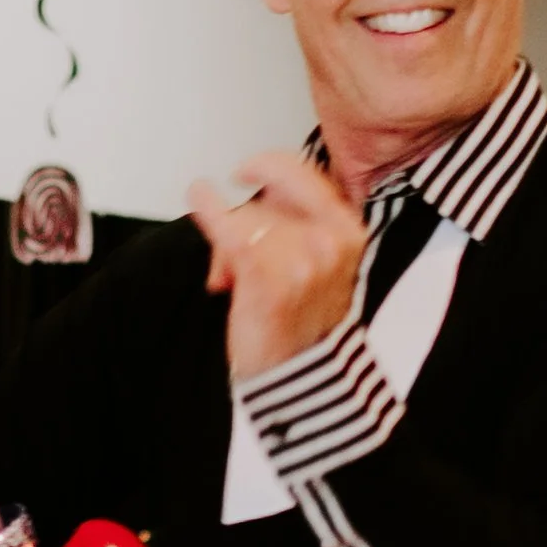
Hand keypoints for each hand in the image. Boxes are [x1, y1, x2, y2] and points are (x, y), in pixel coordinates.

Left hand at [186, 147, 366, 377]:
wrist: (298, 379)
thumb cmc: (301, 325)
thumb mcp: (316, 264)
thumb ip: (295, 224)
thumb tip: (249, 200)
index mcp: (348, 232)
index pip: (305, 176)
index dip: (270, 166)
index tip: (246, 169)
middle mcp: (330, 241)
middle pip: (269, 198)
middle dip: (246, 218)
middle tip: (235, 254)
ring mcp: (302, 258)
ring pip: (247, 218)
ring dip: (229, 244)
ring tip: (231, 280)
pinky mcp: (269, 276)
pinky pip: (229, 227)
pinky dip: (208, 209)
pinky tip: (199, 196)